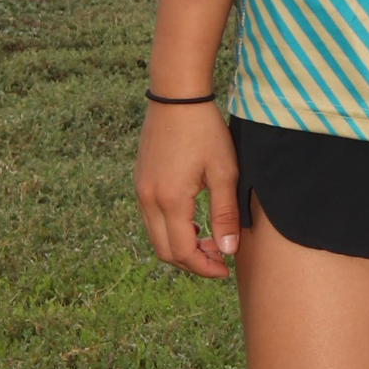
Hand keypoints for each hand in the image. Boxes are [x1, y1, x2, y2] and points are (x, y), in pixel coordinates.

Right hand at [134, 103, 242, 279]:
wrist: (176, 98)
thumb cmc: (205, 131)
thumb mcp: (224, 172)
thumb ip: (225, 214)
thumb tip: (228, 250)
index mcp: (169, 200)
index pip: (182, 252)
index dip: (204, 267)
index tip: (226, 270)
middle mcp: (148, 200)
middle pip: (164, 250)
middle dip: (192, 261)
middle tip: (220, 258)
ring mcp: (140, 191)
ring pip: (156, 236)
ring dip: (181, 246)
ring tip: (211, 240)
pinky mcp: (140, 182)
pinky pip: (151, 219)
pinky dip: (171, 230)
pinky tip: (194, 222)